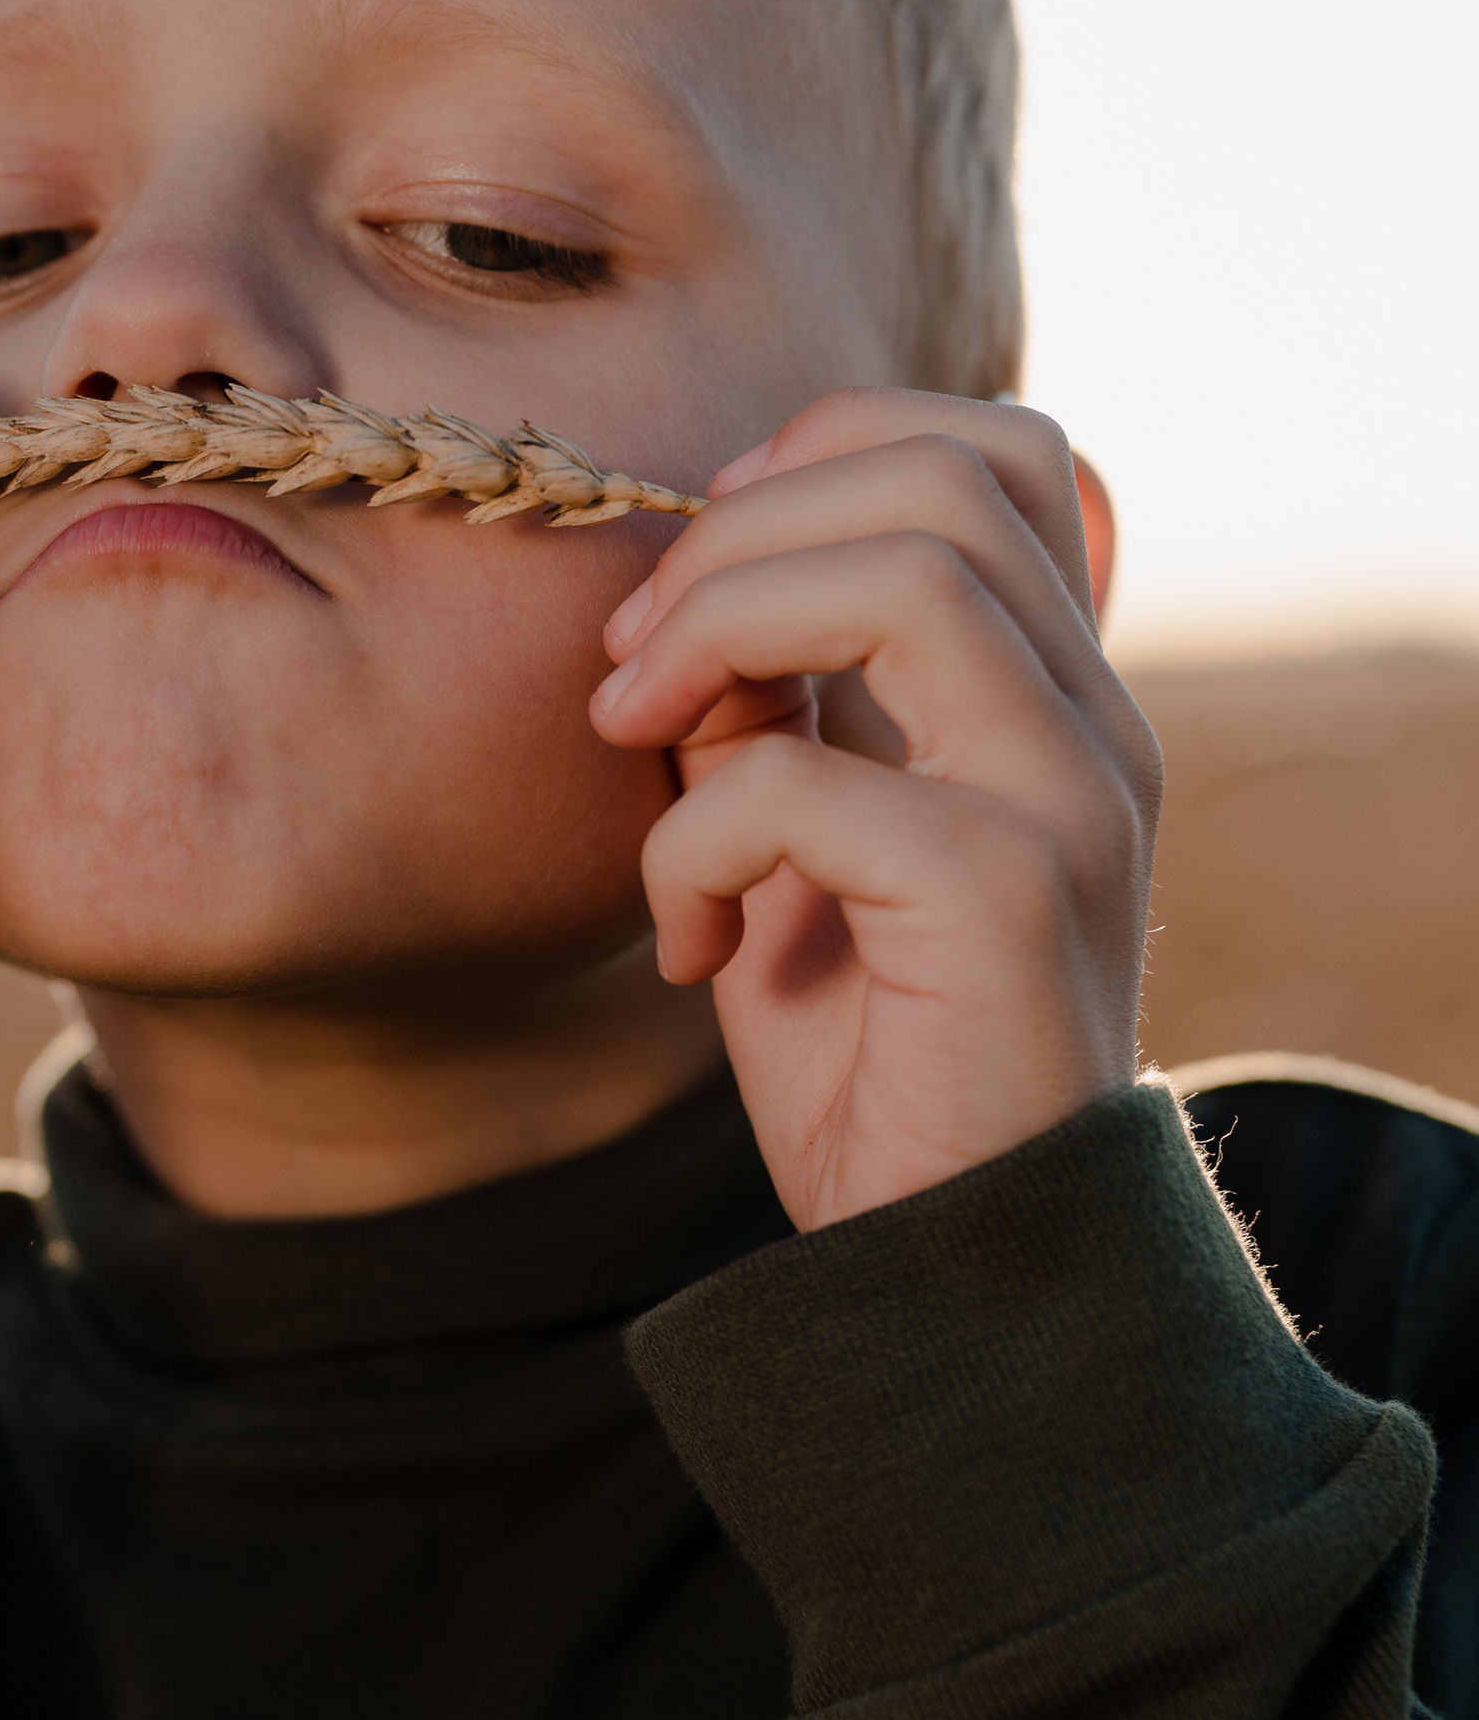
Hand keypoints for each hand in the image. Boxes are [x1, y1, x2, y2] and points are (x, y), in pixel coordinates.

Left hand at [589, 390, 1159, 1231]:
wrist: (943, 1267)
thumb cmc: (871, 1062)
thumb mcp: (794, 851)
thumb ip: (767, 712)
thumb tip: (680, 600)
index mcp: (1053, 694)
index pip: (992, 452)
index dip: (821, 454)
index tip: (693, 569)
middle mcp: (1090, 723)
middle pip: (940, 476)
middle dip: (736, 535)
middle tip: (629, 665)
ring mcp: (1065, 800)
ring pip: (907, 571)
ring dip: (718, 628)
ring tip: (633, 739)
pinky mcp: (1004, 896)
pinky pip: (811, 778)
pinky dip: (694, 840)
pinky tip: (680, 942)